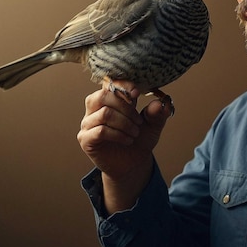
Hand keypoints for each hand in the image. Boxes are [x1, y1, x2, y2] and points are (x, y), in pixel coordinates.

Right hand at [77, 80, 171, 212]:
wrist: (133, 163)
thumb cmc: (139, 139)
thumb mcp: (153, 125)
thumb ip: (157, 113)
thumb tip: (160, 103)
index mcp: (110, 99)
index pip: (110, 83)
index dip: (122, 85)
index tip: (137, 93)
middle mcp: (95, 109)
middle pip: (104, 96)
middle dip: (126, 108)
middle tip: (139, 122)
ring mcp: (88, 124)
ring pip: (104, 113)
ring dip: (125, 123)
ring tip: (135, 133)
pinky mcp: (86, 139)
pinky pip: (100, 131)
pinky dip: (118, 135)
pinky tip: (128, 140)